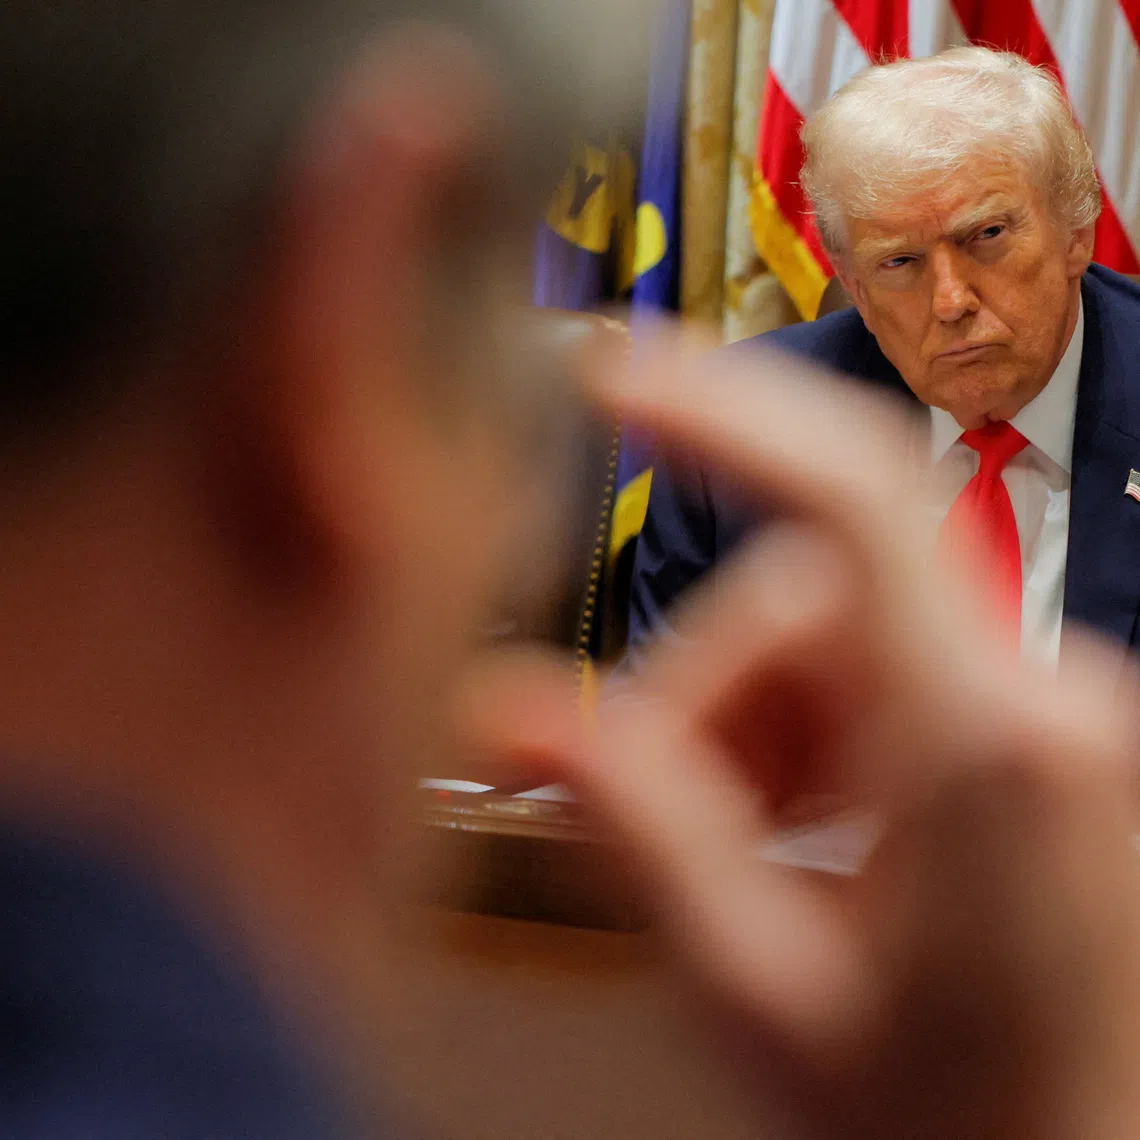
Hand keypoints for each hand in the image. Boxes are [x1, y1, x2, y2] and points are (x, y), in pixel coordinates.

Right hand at [462, 336, 1139, 1139]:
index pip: (854, 498)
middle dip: (713, 693)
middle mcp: (1036, 696)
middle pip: (803, 592)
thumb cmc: (954, 1123)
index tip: (613, 374)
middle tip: (687, 822)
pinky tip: (805, 840)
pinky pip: (868, 671)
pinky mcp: (1022, 722)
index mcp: (986, 748)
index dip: (724, 413)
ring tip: (758, 861)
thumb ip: (639, 833)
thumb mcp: (761, 989)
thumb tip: (511, 712)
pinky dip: (805, 737)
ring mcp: (1039, 705)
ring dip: (754, 729)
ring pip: (825, 633)